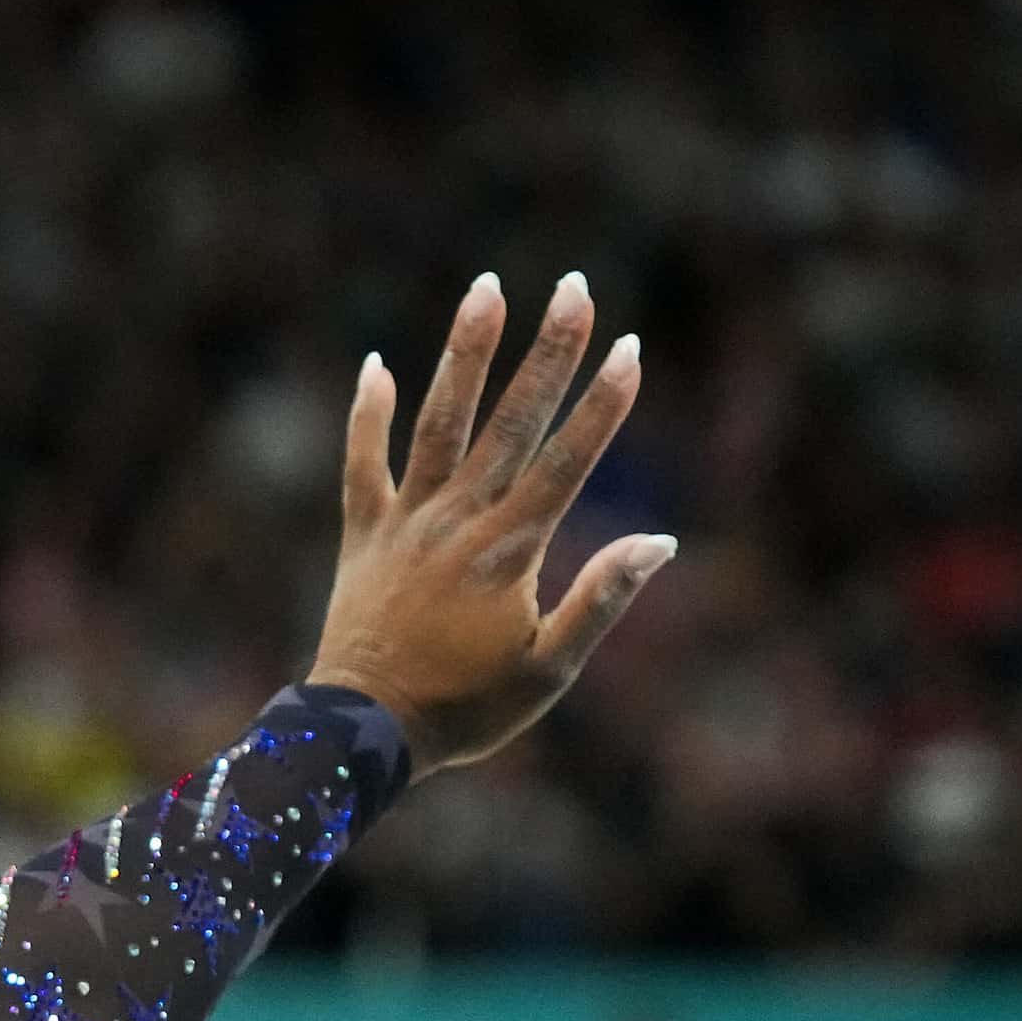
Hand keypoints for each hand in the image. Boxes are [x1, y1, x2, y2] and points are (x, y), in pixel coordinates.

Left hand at [308, 271, 672, 778]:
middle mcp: (460, 520)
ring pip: (439, 422)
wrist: (364, 732)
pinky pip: (362, 464)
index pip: (568, 460)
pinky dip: (368, 416)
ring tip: (486, 290)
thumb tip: (659, 542)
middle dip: (548, 352)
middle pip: (512, 422)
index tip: (630, 347)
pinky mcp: (363, 535)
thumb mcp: (549, 671)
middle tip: (574, 287)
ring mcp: (406, 521)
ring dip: (465, 355)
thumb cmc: (466, 710)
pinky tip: (376, 365)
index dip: (603, 404)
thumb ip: (601, 601)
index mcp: (511, 551)